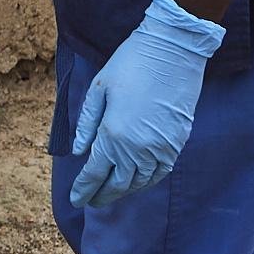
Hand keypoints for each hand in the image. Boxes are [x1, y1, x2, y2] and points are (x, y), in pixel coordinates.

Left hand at [68, 0, 223, 207]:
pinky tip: (136, 182)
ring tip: (110, 193)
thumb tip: (78, 152)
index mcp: (113, 135)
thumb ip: (87, 124)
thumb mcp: (99, 89)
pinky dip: (145, 182)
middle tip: (90, 202)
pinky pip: (159, 174)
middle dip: (101, 195)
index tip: (76, 199)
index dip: (84, 189)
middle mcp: (137, 149)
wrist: (173, 52)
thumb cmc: (130, 65)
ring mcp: (160, 149)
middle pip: (116, 184)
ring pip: (138, 183)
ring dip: (123, 191)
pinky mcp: (176, 145)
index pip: (95, 173)